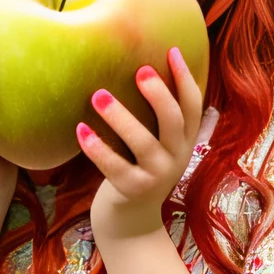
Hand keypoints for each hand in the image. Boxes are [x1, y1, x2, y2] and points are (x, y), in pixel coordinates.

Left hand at [84, 47, 204, 242]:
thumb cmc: (138, 171)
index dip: (185, 78)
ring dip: (121, 117)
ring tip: (98, 95)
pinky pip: (115, 167)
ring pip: (143, 143)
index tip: (172, 50)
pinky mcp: (133, 191)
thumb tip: (141, 69)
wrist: (130, 223)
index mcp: (185, 142)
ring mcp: (156, 176)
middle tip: (139, 70)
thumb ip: (156, 119)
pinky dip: (97, 148)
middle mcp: (176, 158)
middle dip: (159, 94)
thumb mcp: (156, 146)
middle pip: (174, 121)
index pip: (193, 106)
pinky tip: (80, 129)